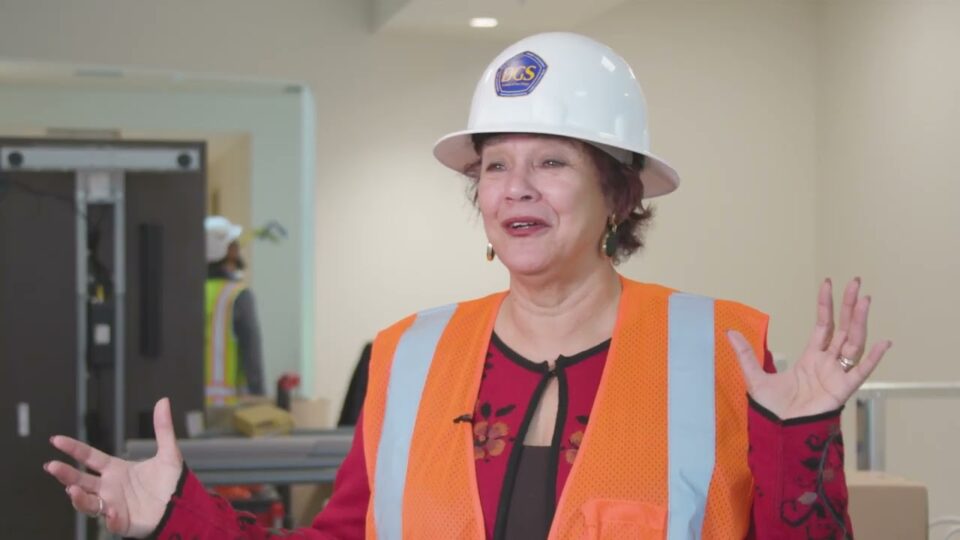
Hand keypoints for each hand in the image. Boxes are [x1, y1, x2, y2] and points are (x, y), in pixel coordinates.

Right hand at [44, 398, 182, 537]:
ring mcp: (114, 505)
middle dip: (65, 474)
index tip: (56, 440)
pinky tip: (113, 513)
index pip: (90, 457)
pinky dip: (111, 519)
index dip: (73, 448)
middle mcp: (110, 487)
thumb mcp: (168, 453)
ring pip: (89, 503)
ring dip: (79, 498)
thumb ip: (163, 429)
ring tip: (72, 490)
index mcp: (117, 470)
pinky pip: (113, 523)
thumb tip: (163, 401)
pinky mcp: (124, 522)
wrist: (184, 506)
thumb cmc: (172, 482)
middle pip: (81, 480)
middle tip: (52, 466)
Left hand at [727, 278, 892, 419]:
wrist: (779, 432)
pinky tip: (883, 342)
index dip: (826, 305)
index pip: (823, 325)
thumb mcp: (754, 376)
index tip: (828, 283)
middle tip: (856, 282)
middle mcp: (828, 363)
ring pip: (853, 343)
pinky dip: (873, 358)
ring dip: (860, 322)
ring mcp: (837, 375)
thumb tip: (728, 332)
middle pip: (844, 328)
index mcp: (811, 358)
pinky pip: (861, 372)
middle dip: (850, 306)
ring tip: (866, 300)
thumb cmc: (771, 409)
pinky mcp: (842, 390)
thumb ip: (745, 354)